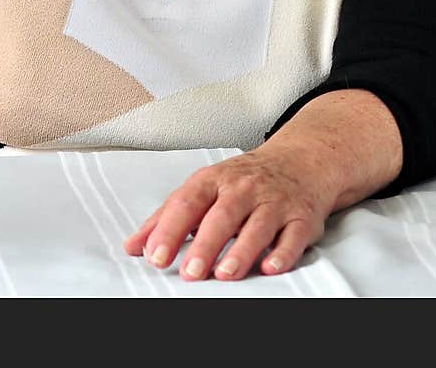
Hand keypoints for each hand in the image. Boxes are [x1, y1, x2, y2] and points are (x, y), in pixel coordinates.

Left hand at [123, 145, 329, 281]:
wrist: (298, 162)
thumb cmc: (243, 180)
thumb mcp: (203, 189)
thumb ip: (168, 217)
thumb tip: (135, 245)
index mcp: (213, 180)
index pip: (186, 203)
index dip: (169, 230)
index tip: (155, 255)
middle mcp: (243, 189)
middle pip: (221, 216)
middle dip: (204, 245)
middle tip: (190, 272)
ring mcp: (273, 202)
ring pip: (257, 226)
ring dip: (241, 251)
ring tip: (225, 273)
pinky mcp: (301, 218)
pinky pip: (293, 235)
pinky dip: (283, 252)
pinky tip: (271, 266)